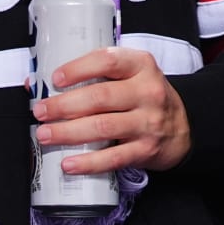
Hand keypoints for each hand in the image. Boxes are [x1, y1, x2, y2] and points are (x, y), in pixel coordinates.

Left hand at [30, 46, 190, 173]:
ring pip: (102, 127)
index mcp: (141, 66)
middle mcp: (147, 92)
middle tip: (40, 111)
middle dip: (63, 105)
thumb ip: (95, 76)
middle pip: (99, 97)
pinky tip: (68, 164)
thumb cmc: (144, 97)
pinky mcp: (146, 150)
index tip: (55, 79)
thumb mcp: (130, 76)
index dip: (78, 69)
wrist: (183, 127)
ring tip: (45, 135)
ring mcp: (148, 122)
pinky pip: (114, 158)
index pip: (107, 61)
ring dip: (68, 132)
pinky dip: (88, 163)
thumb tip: (40, 83)